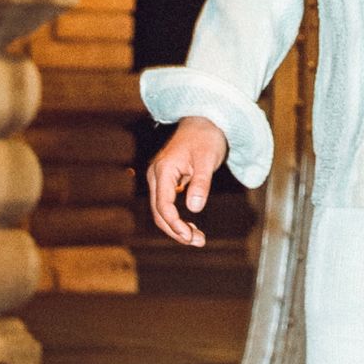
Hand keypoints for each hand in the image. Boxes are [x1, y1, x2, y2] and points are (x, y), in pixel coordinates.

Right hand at [146, 117, 229, 247]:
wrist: (204, 121)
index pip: (163, 205)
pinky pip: (166, 205)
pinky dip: (177, 218)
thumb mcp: (207, 160)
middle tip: (198, 241)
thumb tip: (194, 208)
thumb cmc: (206, 138)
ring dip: (176, 227)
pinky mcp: (166, 181)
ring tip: (197, 239)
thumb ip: (200, 183)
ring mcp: (159, 178)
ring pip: (161, 211)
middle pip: (159, 212)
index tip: (190, 237)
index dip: (175, 224)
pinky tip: (191, 227)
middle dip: (176, 230)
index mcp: (163, 170)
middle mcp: (156, 175)